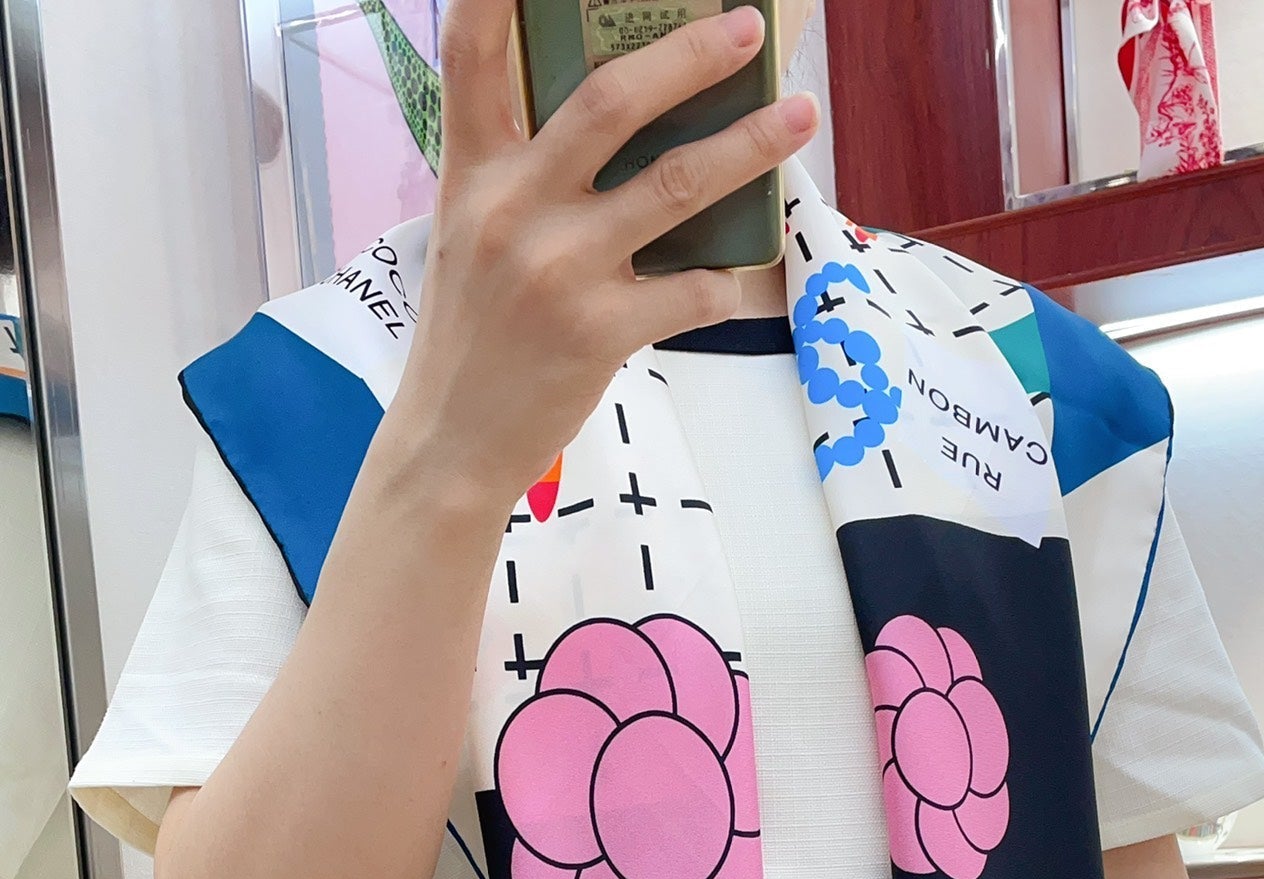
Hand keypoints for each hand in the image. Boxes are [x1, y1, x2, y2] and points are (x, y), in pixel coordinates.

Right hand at [389, 0, 817, 509]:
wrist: (452, 439)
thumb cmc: (471, 332)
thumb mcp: (468, 232)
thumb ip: (522, 171)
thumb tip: (615, 117)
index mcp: (473, 172)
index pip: (472, 52)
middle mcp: (513, 207)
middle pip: (611, 101)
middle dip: (690, 56)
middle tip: (748, 29)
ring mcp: (559, 270)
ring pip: (674, 186)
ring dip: (747, 146)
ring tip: (797, 116)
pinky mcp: (599, 332)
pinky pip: (690, 289)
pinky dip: (725, 279)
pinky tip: (741, 271)